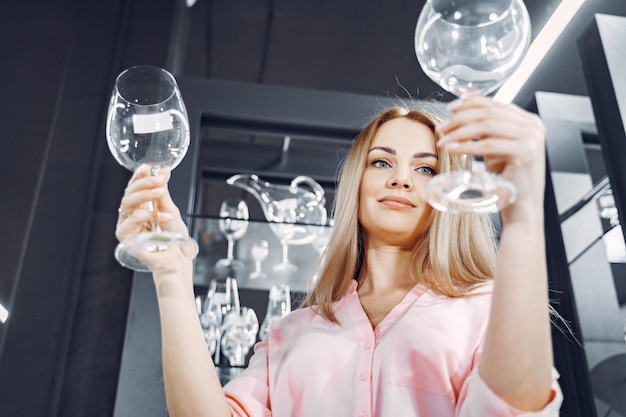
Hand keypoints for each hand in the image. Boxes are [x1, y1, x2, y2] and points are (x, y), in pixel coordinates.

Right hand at [116, 165, 196, 274]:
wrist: (178, 258)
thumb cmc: (174, 239)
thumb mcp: (171, 210)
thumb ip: (163, 193)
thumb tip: (161, 173)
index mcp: (141, 207)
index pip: (135, 188)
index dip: (140, 176)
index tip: (150, 167)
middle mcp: (132, 215)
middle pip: (129, 193)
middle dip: (144, 183)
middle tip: (159, 180)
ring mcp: (127, 225)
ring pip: (126, 203)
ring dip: (144, 194)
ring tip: (160, 192)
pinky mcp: (126, 237)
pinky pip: (129, 221)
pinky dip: (145, 215)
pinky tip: (160, 216)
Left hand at [436, 97, 545, 217]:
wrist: (521, 207)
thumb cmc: (506, 179)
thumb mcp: (495, 148)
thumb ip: (486, 131)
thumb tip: (460, 114)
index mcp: (528, 121)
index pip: (495, 104)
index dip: (470, 103)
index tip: (450, 108)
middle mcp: (533, 126)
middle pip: (489, 113)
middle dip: (461, 118)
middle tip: (442, 128)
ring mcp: (532, 138)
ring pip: (487, 126)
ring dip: (460, 132)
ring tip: (444, 140)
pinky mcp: (526, 153)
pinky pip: (489, 145)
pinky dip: (468, 146)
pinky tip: (453, 148)